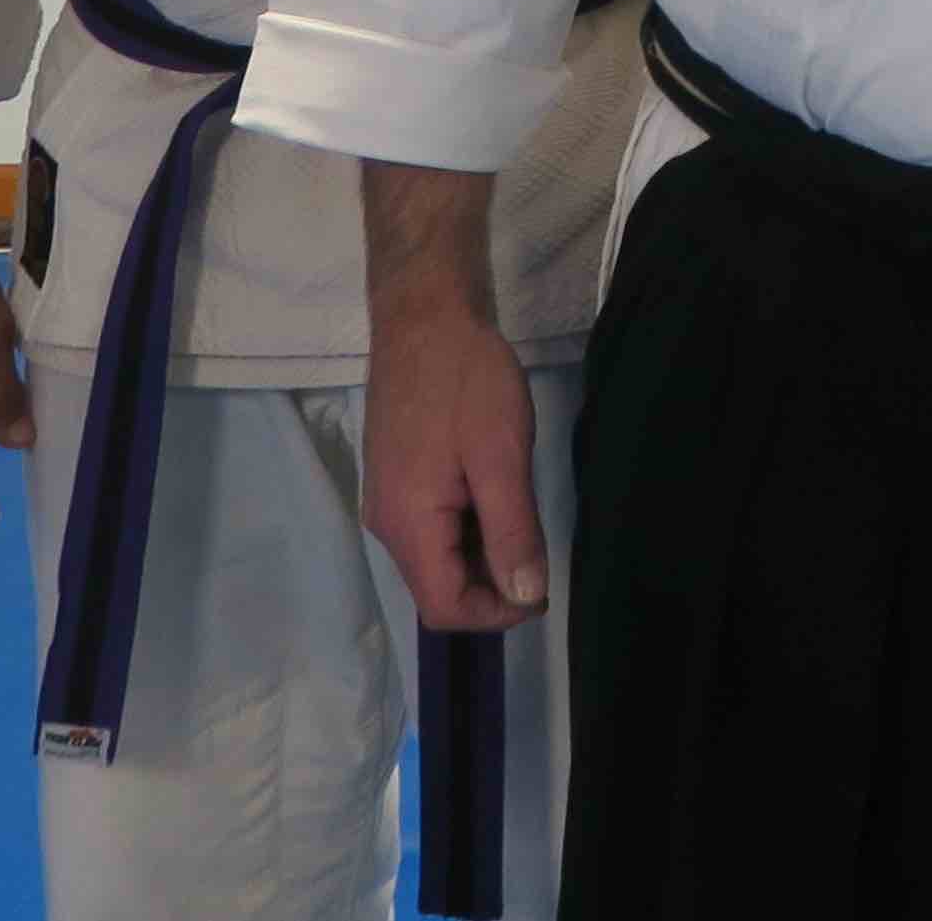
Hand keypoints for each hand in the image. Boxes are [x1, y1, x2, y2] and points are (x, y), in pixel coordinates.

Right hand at [362, 300, 547, 630]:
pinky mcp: (399, 482)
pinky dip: (472, 531)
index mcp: (407, 524)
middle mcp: (388, 524)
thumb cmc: (465, 380)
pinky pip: (435, 531)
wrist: (425, 317)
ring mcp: (389, 503)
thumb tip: (525, 596)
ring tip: (525, 520)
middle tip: (541, 551)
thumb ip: (513, 531)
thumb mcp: (501, 455)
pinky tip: (501, 499)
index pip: (444, 608)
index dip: (496, 614)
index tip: (542, 591)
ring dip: (485, 558)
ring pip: (440, 560)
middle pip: (440, 589)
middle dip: (493, 587)